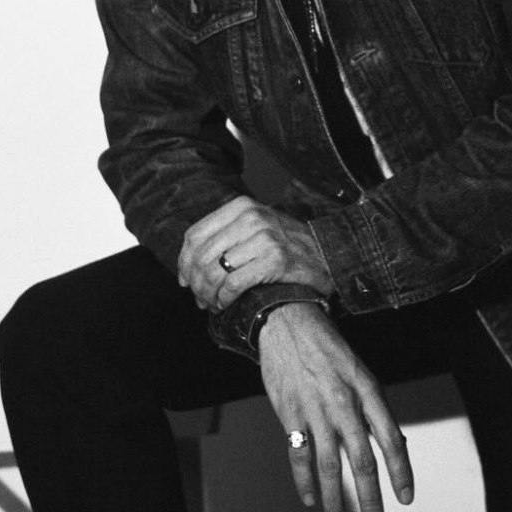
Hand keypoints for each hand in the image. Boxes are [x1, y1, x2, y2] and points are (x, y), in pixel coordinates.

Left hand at [177, 195, 331, 310]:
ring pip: (215, 271)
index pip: (195, 234)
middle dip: (195, 282)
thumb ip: (225, 235)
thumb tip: (188, 264)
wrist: (328, 254)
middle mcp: (251, 218)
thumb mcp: (256, 226)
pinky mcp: (274, 261)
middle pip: (202, 255)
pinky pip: (234, 284)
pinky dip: (224, 299)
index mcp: (241, 206)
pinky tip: (225, 305)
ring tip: (210, 304)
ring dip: (208, 294)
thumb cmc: (287, 244)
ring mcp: (264, 238)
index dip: (184, 261)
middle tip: (198, 299)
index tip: (184, 280)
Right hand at [257, 302, 412, 511]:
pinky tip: (310, 498)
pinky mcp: (290, 414)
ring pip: (328, 466)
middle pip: (362, 461)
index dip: (400, 471)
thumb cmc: (327, 347)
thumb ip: (372, 407)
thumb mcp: (359, 370)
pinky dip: (304, 481)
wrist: (288, 322)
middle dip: (370, 498)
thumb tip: (391, 444)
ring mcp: (315, 410)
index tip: (406, 497)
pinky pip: (299, 455)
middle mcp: (344, 403)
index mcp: (367, 390)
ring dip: (336, 499)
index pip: (391, 439)